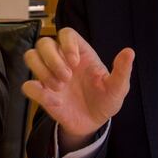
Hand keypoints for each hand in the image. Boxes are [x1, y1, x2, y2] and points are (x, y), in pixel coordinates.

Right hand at [22, 27, 134, 150]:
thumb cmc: (106, 100)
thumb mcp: (118, 88)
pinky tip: (52, 99)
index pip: (66, 33)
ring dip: (42, 71)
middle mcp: (61, 60)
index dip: (66, 43)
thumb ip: (122, 71)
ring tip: (59, 88)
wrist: (93, 124)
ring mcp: (49, 75)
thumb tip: (129, 52)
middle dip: (52, 59)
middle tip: (67, 78)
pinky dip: (35, 90)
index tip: (75, 62)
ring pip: (31, 56)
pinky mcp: (41, 92)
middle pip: (44, 42)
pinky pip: (27, 85)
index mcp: (80, 53)